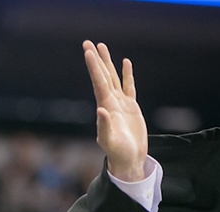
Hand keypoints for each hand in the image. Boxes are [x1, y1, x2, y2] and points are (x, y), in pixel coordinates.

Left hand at [82, 41, 147, 181]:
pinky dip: (127, 75)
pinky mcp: (131, 107)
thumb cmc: (117, 153)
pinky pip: (129, 87)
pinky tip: (125, 63)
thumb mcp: (109, 141)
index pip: (99, 82)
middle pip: (103, 76)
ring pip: (113, 78)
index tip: (88, 52)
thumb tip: (100, 110)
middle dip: (96, 59)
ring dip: (108, 63)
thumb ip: (104, 127)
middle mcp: (110, 103)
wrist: (128, 160)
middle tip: (88, 43)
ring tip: (102, 46)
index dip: (94, 67)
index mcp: (105, 108)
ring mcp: (120, 104)